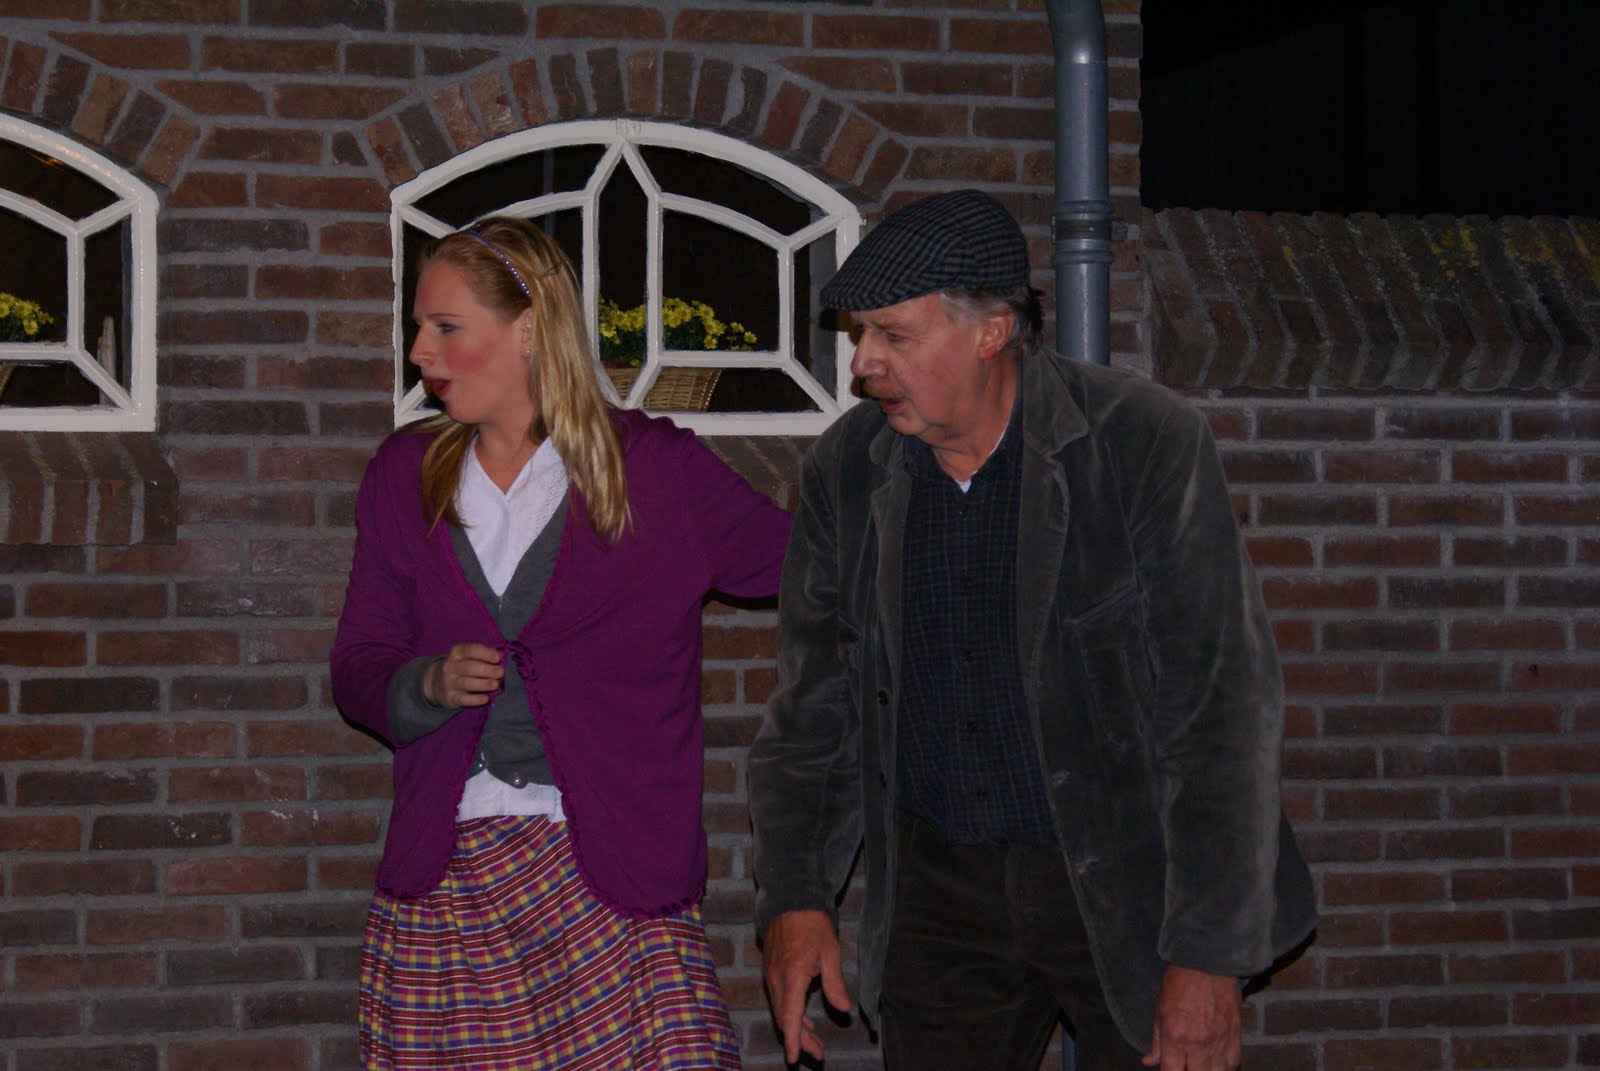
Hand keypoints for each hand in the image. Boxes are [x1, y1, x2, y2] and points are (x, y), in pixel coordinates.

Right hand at [422, 643, 503, 707]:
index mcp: (457, 652)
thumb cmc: (461, 667)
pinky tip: (485, 698)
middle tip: (500, 672)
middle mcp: (451, 666)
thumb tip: (501, 657)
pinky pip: (463, 699)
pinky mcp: (450, 697)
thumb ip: (483, 655)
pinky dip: (475, 699)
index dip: (485, 653)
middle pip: (469, 667)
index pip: (470, 650)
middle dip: (486, 670)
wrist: (436, 682)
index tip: (498, 657)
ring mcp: (449, 682)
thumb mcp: (467, 656)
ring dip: (482, 684)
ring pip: (466, 683)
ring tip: (495, 684)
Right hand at [761, 909, 851, 1064]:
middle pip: (784, 1018)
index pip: (790, 1015)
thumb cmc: (812, 924)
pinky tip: (803, 1019)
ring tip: (815, 1042)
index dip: (793, 1039)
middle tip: (819, 1054)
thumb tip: (844, 1009)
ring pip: (781, 1009)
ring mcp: (771, 975)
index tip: (793, 1058)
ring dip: (796, 1027)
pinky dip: (791, 1012)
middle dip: (800, 1039)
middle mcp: (777, 979)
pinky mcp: (771, 971)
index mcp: (792, 975)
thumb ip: (834, 983)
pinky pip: (779, 998)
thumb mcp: (830, 951)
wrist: (790, 901)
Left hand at [1142, 965, 1240, 1070]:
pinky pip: (1233, 1062)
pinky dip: (1225, 1065)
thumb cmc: (1179, 982)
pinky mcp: (1235, 1035)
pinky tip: (1217, 1059)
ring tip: (1202, 1064)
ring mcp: (1219, 1041)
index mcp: (1174, 1036)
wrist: (1207, 962)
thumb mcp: (1159, 1009)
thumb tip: (1149, 1061)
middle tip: (1186, 1063)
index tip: (1170, 1069)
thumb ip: (1156, 1041)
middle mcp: (1198, 1044)